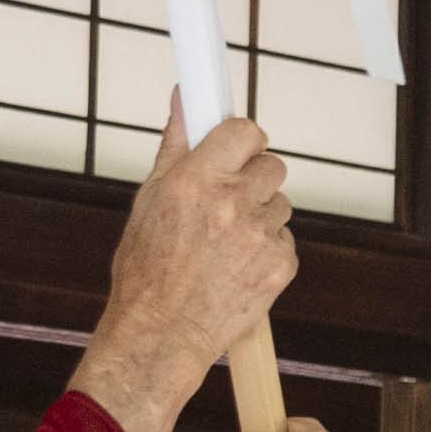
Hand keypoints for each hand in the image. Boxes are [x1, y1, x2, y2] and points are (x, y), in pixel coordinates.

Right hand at [71, 103, 296, 431]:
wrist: (162, 335)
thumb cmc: (147, 271)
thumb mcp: (149, 200)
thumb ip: (175, 144)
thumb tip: (184, 96)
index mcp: (195, 181)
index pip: (245, 130)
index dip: (241, 138)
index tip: (233, 146)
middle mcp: (231, 204)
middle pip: (271, 164)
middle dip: (251, 177)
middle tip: (226, 201)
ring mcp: (260, 236)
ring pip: (279, 202)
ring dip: (259, 214)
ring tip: (225, 241)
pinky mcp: (281, 265)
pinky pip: (284, 238)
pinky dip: (267, 247)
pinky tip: (237, 264)